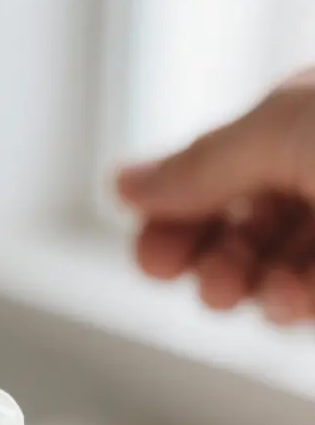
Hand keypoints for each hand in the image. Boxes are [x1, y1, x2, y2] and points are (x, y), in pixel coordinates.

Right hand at [116, 72, 314, 324]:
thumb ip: (204, 162)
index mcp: (305, 117)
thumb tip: (127, 183)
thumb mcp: (285, 130)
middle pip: (236, 222)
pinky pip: (301, 306)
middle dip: (193, 249)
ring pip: (265, 270)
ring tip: (224, 285)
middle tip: (164, 263)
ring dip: (230, 281)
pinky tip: (280, 298)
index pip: (223, 163)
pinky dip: (280, 307)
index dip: (173, 201)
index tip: (141, 233)